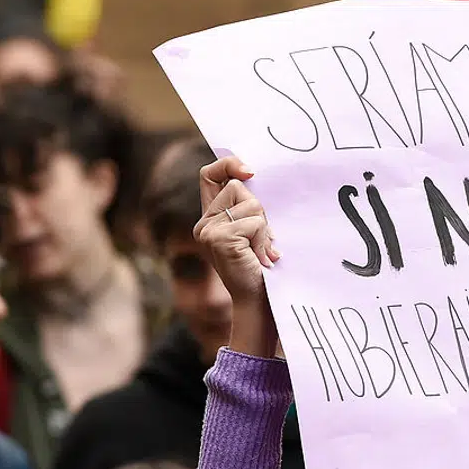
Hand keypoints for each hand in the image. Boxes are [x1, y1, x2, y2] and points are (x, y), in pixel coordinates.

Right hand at [195, 156, 280, 357]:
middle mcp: (204, 224)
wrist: (259, 304)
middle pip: (237, 186)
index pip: (209, 176)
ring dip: (264, 227)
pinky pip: (254, 221)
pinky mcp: (220, 238)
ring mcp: (208, 231)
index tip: (250, 172)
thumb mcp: (255, 233)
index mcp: (210, 220)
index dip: (228, 165)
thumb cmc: (262, 270)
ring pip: (249, 203)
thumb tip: (253, 176)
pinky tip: (262, 258)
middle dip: (259, 210)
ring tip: (262, 252)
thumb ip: (249, 209)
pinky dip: (264, 238)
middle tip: (264, 241)